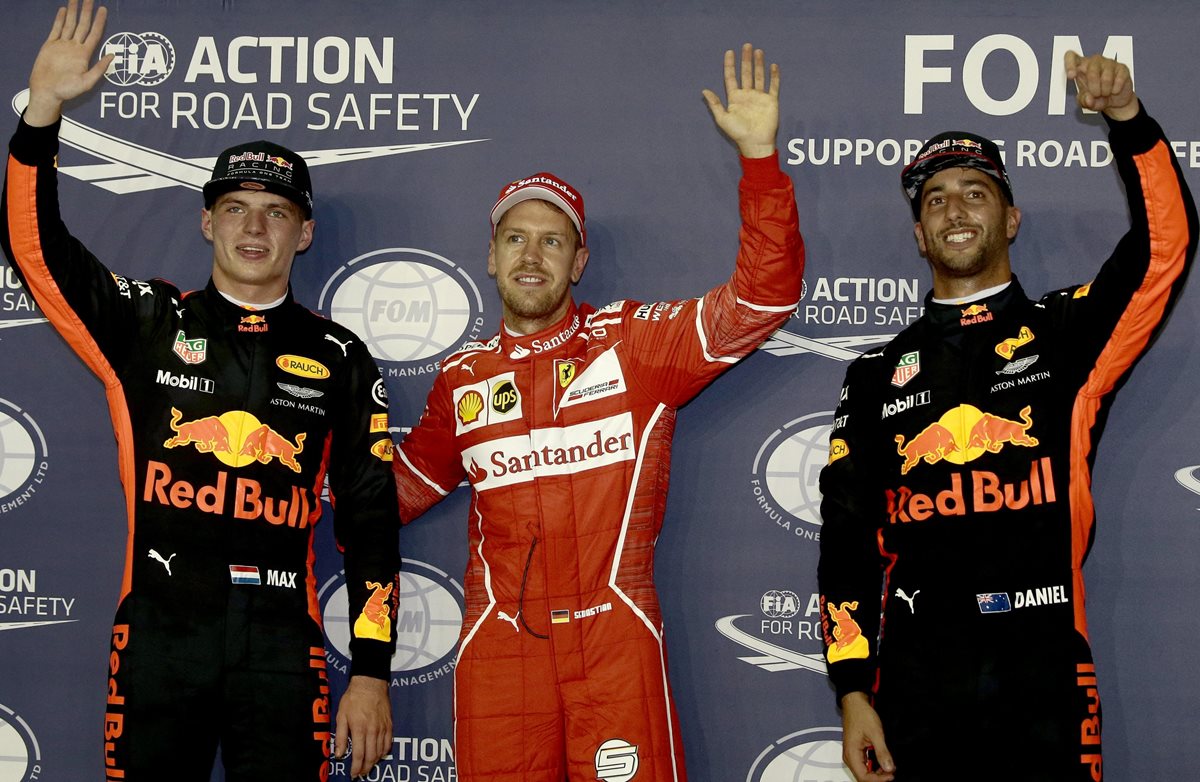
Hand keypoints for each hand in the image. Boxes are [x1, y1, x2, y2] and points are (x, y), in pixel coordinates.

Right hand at [25, 0, 113, 126]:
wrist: (47, 92)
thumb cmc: (67, 91)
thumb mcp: (87, 83)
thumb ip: (99, 69)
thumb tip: (112, 56)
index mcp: (84, 55)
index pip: (94, 34)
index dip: (99, 22)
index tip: (103, 10)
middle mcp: (74, 47)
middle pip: (82, 25)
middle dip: (87, 12)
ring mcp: (62, 45)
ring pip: (69, 24)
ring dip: (74, 12)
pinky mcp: (50, 46)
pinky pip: (56, 29)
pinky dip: (60, 19)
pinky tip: (64, 11)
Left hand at [334, 675, 391, 777]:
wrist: (370, 684)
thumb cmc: (354, 698)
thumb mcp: (341, 716)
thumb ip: (341, 736)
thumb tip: (340, 753)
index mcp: (360, 729)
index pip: (359, 755)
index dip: (356, 768)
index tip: (353, 774)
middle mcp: (373, 731)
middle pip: (371, 756)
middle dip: (366, 768)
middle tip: (361, 773)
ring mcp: (383, 728)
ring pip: (381, 752)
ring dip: (374, 762)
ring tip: (368, 766)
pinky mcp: (389, 725)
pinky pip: (388, 743)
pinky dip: (384, 752)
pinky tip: (379, 754)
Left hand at [702, 43, 778, 158]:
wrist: (755, 143)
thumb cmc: (738, 133)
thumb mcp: (722, 118)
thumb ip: (714, 104)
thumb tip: (704, 90)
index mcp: (734, 98)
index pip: (731, 78)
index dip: (729, 65)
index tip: (729, 52)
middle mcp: (747, 95)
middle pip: (746, 73)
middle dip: (745, 60)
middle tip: (746, 45)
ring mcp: (759, 97)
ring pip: (759, 76)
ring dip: (758, 64)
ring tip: (758, 51)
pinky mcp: (771, 101)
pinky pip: (773, 86)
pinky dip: (774, 76)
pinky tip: (773, 66)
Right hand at [841, 692, 895, 781]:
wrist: (855, 703)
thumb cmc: (861, 714)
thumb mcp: (875, 733)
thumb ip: (882, 752)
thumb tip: (889, 768)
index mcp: (851, 754)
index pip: (864, 777)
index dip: (879, 779)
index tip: (891, 774)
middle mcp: (849, 756)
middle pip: (863, 777)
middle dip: (878, 777)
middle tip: (892, 771)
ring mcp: (852, 754)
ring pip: (864, 772)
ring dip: (877, 772)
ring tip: (889, 766)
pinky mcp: (856, 751)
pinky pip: (864, 765)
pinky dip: (874, 766)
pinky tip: (883, 761)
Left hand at [1064, 50, 1138, 121]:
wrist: (1115, 102)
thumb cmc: (1096, 98)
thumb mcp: (1085, 102)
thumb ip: (1083, 101)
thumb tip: (1089, 99)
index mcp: (1080, 66)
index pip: (1071, 56)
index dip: (1070, 64)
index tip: (1071, 76)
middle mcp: (1094, 61)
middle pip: (1091, 70)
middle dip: (1093, 88)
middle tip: (1096, 95)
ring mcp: (1109, 62)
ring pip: (1106, 77)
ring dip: (1105, 90)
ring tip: (1105, 93)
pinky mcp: (1122, 67)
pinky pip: (1118, 79)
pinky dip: (1115, 90)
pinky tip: (1115, 90)